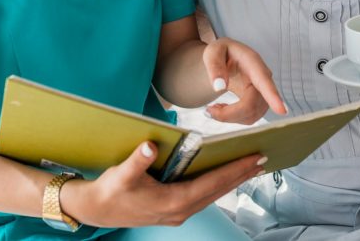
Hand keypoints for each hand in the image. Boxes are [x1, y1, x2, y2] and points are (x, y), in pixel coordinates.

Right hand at [63, 141, 265, 227]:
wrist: (96, 210)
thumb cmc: (110, 191)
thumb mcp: (121, 175)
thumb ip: (137, 161)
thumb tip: (150, 147)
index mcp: (173, 201)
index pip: (211, 183)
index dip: (234, 171)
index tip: (253, 159)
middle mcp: (180, 210)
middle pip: (218, 191)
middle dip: (240, 175)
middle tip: (262, 159)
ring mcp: (178, 212)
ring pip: (213, 195)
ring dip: (232, 180)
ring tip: (250, 166)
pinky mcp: (174, 210)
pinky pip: (203, 196)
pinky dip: (217, 184)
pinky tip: (223, 175)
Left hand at [203, 38, 287, 123]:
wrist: (227, 57)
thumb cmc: (220, 52)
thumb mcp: (212, 52)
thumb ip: (214, 66)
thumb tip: (220, 87)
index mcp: (252, 62)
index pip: (263, 81)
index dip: (272, 96)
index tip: (282, 111)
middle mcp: (263, 77)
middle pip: (252, 105)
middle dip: (229, 114)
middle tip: (208, 111)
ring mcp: (264, 91)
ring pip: (251, 115)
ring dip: (230, 117)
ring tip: (213, 108)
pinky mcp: (260, 102)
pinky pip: (250, 117)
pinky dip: (234, 118)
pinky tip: (223, 108)